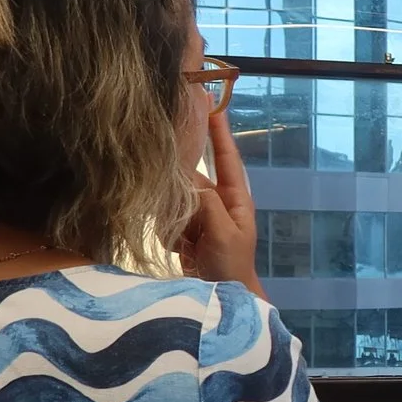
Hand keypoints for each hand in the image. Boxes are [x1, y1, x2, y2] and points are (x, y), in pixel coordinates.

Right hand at [174, 108, 261, 294]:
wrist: (223, 298)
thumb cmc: (231, 266)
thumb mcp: (224, 234)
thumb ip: (207, 206)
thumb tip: (190, 179)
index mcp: (234, 199)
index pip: (226, 158)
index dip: (219, 131)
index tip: (212, 102)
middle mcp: (216, 203)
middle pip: (192, 178)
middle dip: (179, 180)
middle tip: (168, 180)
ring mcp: (199, 217)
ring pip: (175, 199)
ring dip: (173, 216)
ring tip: (186, 238)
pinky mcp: (184, 232)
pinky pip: (168, 221)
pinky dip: (169, 234)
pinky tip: (180, 249)